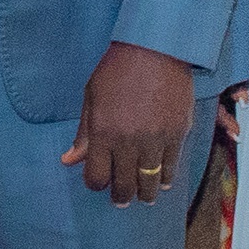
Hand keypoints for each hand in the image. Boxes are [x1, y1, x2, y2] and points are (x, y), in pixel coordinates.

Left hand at [58, 42, 195, 206]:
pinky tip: (161, 181)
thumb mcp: (91, 98)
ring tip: (143, 196)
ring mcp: (156, 139)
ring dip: (145, 193)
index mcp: (103, 133)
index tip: (98, 182)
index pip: (96, 177)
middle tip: (121, 200)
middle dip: (121, 197)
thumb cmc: (117, 70)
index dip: (95, 184)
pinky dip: (165, 177)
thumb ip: (83, 134)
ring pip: (150, 181)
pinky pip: (171, 166)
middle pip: (124, 185)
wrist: (156, 49)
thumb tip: (69, 161)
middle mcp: (129, 141)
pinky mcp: (179, 134)